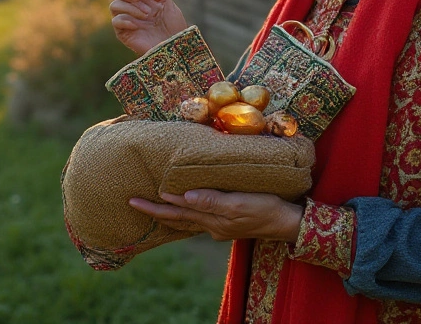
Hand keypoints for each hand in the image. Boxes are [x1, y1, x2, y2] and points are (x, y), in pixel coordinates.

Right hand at [109, 0, 188, 55]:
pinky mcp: (123, 33)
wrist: (174, 45)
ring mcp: (126, 21)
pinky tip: (138, 25)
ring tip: (147, 15)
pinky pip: (116, 21)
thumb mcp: (169, 7)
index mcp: (140, 0)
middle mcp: (130, 9)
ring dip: (131, 7)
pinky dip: (126, 20)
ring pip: (114, 5)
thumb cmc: (173, 27)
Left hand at [127, 189, 303, 242]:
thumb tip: (183, 197)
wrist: (288, 222)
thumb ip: (212, 200)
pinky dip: (188, 211)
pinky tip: (185, 205)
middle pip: (177, 218)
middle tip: (132, 202)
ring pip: (188, 218)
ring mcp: (219, 225)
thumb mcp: (239, 203)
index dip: (157, 206)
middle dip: (155, 211)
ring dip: (170, 212)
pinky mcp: (228, 220)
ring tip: (152, 204)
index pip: (178, 213)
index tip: (136, 199)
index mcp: (212, 220)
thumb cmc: (265, 208)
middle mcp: (212, 225)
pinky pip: (201, 215)